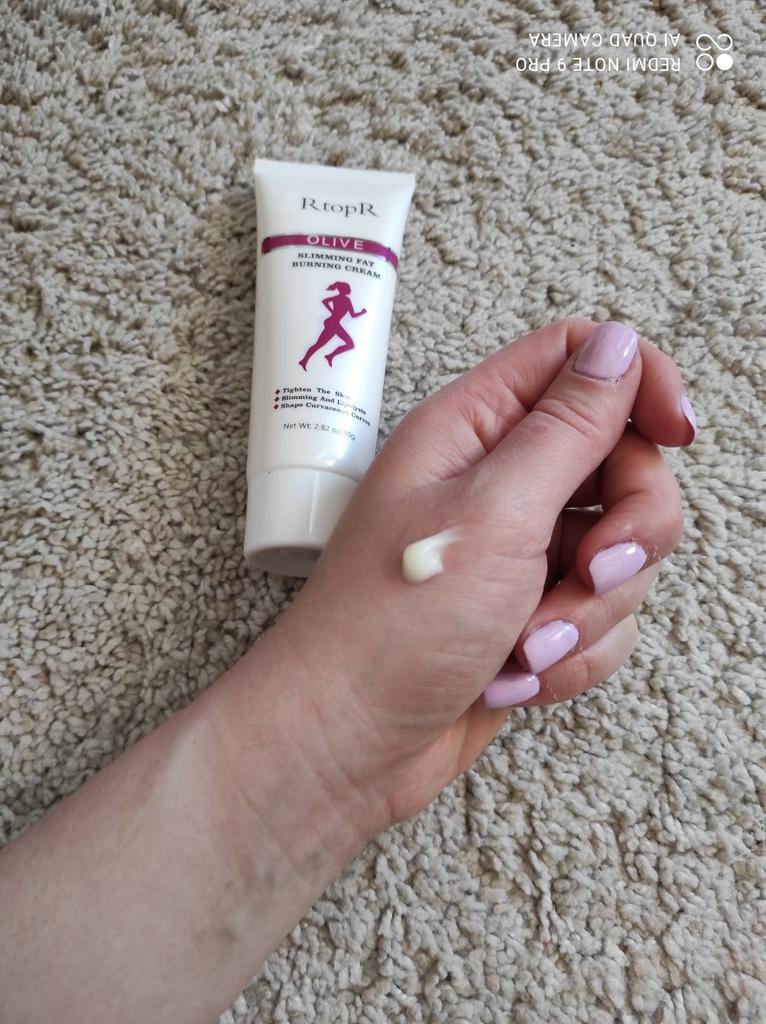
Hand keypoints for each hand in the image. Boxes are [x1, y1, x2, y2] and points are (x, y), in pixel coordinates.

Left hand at [273, 319, 691, 827]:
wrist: (347, 744)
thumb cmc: (390, 624)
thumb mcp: (492, 512)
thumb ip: (566, 428)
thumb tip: (618, 347)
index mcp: (473, 431)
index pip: (577, 359)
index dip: (636, 382)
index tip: (676, 433)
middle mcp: (498, 482)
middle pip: (621, 462)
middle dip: (628, 529)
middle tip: (591, 573)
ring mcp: (517, 551)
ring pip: (620, 550)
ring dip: (589, 609)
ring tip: (526, 645)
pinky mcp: (530, 612)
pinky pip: (601, 616)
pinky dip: (572, 653)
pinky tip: (515, 676)